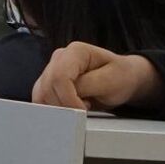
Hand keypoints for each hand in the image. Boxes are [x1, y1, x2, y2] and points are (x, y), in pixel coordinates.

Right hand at [30, 41, 162, 111]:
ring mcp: (51, 69)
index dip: (68, 99)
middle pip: (47, 87)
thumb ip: (87, 86)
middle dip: (64, 105)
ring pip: (41, 94)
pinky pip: (41, 98)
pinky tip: (71, 108)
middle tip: (85, 109)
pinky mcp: (48, 82)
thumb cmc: (120, 77)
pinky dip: (53, 109)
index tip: (83, 112)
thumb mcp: (111, 81)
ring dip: (58, 107)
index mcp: (76, 51)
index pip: (59, 77)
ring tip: (80, 106)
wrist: (123, 78)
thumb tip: (67, 97)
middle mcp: (59, 57)